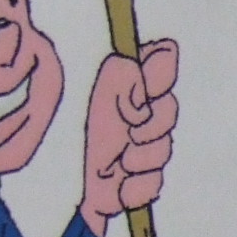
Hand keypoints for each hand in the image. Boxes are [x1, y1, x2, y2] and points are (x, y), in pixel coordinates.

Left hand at [82, 39, 179, 231]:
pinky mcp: (146, 180)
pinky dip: (135, 188)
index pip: (162, 68)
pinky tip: (119, 186)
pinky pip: (156, 183)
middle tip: (128, 134)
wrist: (66, 188)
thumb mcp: (100, 102)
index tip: (137, 99)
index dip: (156, 84)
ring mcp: (147, 146)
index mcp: (128, 86)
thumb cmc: (77, 138)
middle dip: (149, 127)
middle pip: (169, 110)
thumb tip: (168, 48)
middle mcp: (141, 112)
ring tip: (119, 164)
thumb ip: (130, 77)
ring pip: (165, 149)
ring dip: (140, 160)